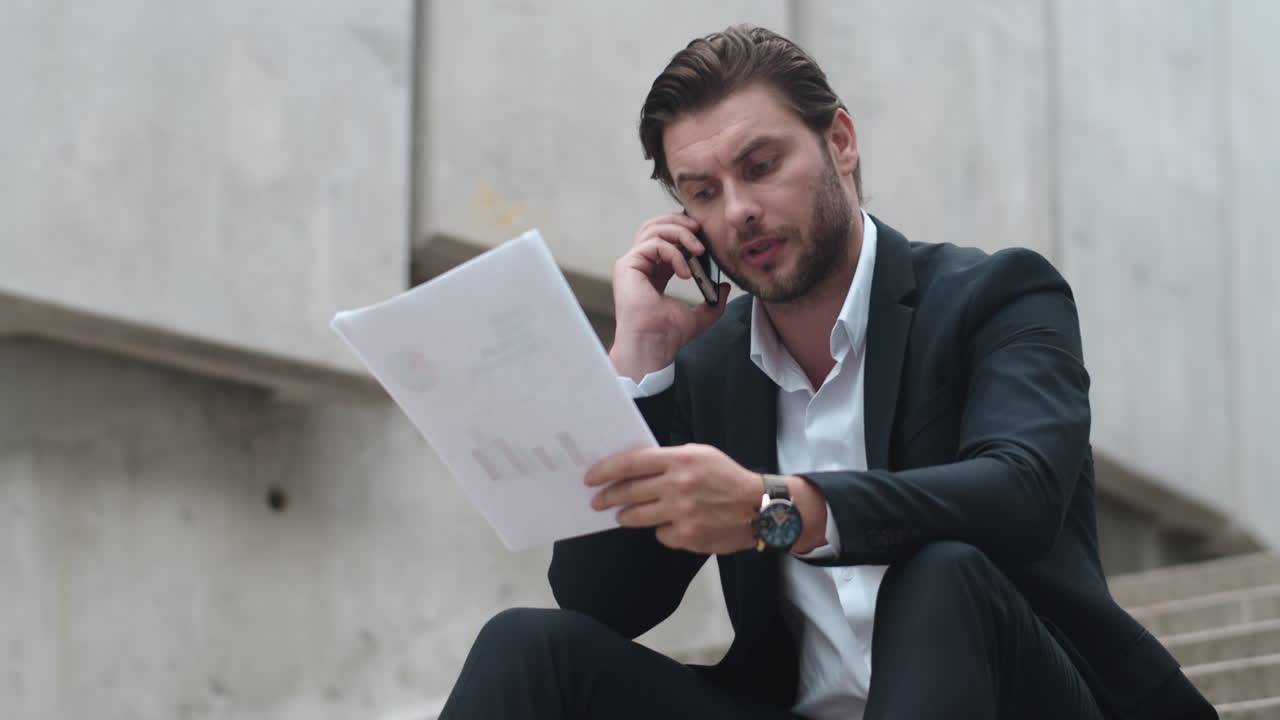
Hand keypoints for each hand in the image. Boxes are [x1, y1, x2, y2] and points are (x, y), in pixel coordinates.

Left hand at [585, 444, 759, 553]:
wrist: (759, 508)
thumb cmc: (727, 478)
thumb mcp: (700, 455)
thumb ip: (669, 460)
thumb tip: (635, 468)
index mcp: (680, 460)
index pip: (631, 464)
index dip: (605, 470)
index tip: (591, 477)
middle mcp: (677, 486)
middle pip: (628, 491)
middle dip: (608, 497)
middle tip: (598, 501)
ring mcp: (681, 513)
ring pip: (637, 516)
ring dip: (625, 515)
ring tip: (623, 515)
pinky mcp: (686, 537)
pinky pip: (660, 534)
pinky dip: (661, 530)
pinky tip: (672, 525)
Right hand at [609, 214, 730, 381]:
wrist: (653, 347)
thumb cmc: (669, 336)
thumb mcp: (700, 316)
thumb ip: (714, 302)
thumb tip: (725, 287)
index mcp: (654, 272)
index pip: (666, 238)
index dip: (685, 232)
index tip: (705, 241)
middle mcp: (641, 265)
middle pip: (654, 225)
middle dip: (679, 222)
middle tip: (700, 230)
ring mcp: (632, 264)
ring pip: (652, 229)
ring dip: (679, 233)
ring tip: (698, 249)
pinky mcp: (628, 265)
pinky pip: (653, 244)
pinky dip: (674, 253)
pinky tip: (685, 272)